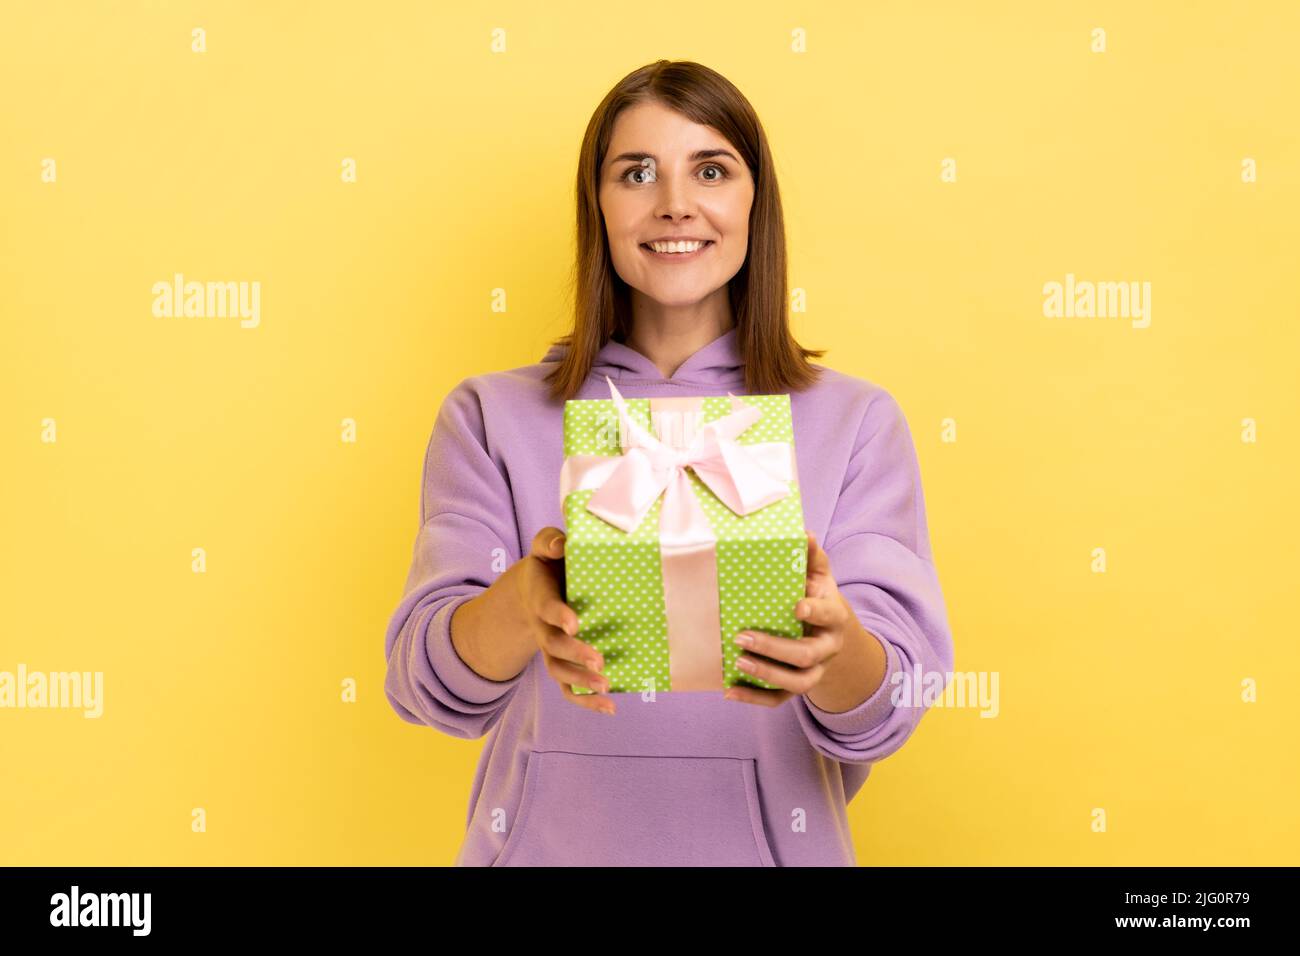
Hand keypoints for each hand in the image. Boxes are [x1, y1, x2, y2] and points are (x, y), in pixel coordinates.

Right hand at [516, 527, 615, 715]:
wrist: (533, 589)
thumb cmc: (548, 564)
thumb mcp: (545, 547)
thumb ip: (550, 540)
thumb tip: (561, 545)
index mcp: (541, 598)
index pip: (547, 608)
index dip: (558, 616)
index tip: (574, 623)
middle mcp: (544, 628)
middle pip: (553, 647)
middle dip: (575, 654)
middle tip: (599, 662)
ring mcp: (552, 648)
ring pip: (559, 671)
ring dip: (581, 683)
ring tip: (606, 688)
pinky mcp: (563, 661)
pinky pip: (569, 688)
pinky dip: (586, 701)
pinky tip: (610, 707)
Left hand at [723, 531, 853, 706]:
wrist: (834, 634)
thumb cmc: (818, 597)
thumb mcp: (820, 576)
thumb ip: (812, 557)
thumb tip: (803, 533)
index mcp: (834, 617)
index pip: (829, 615)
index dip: (815, 612)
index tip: (796, 604)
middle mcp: (828, 648)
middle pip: (807, 655)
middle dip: (774, 648)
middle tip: (742, 637)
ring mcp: (815, 671)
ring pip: (797, 683)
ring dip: (766, 675)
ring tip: (738, 663)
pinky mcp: (798, 686)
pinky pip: (779, 699)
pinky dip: (754, 697)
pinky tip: (730, 691)